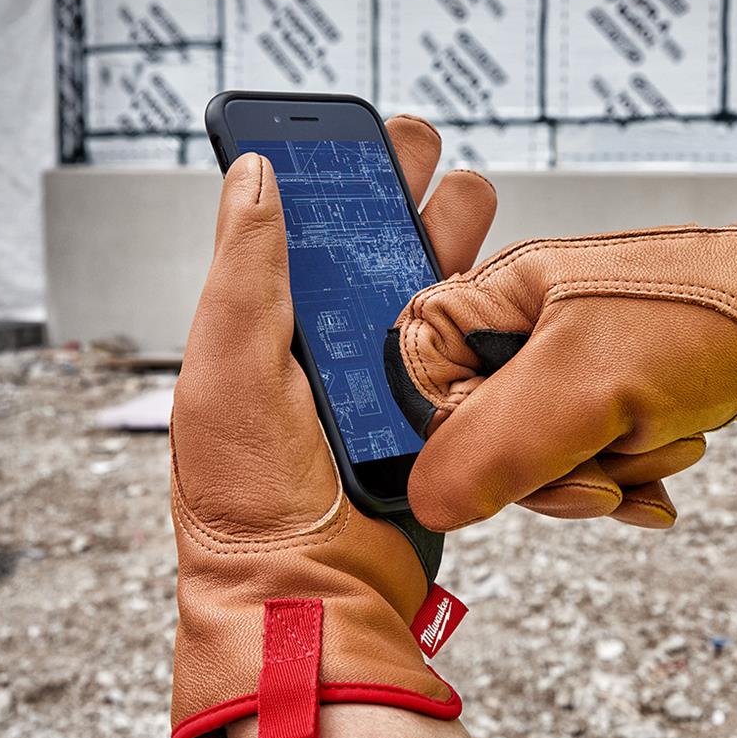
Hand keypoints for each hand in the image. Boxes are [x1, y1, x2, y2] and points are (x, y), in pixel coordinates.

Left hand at [169, 117, 495, 737]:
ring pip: (424, 299)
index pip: (298, 234)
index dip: (328, 179)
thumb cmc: (252, 504)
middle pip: (369, 256)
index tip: (357, 134)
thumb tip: (254, 176)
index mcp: (267, 336)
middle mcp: (322, 358)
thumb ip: (246, 274)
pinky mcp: (432, 426)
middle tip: (428, 150)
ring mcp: (381, 393)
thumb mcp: (231, 372)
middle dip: (401, 196)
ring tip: (474, 195)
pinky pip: (463, 360)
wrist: (314, 603)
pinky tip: (505, 286)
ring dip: (451, 245)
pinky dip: (484, 321)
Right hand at [386, 181, 736, 530]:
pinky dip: (631, 476)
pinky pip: (592, 462)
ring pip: (544, 459)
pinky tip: (666, 471)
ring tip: (661, 436)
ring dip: (607, 472)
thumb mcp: (584, 385)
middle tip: (606, 468)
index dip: (461, 439)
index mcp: (495, 297)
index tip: (517, 462)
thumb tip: (430, 502)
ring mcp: (572, 361)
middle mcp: (525, 325)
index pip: (418, 384)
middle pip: (482, 437)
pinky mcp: (615, 393)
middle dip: (554, 470)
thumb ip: (494, 447)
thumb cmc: (711, 315)